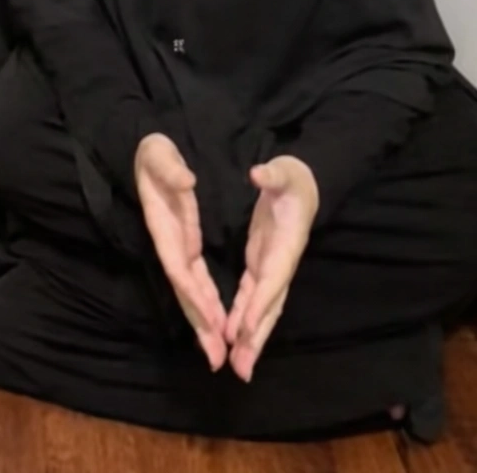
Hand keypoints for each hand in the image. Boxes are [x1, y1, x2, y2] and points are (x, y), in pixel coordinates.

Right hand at [134, 134, 226, 370]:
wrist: (145, 151)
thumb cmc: (152, 152)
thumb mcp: (159, 152)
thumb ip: (170, 168)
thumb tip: (187, 182)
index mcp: (165, 225)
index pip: (178, 265)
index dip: (192, 292)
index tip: (208, 319)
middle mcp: (170, 243)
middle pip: (184, 290)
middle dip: (199, 323)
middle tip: (216, 358)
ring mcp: (177, 246)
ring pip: (191, 291)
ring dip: (204, 321)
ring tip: (219, 354)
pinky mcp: (185, 243)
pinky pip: (197, 279)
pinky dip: (206, 302)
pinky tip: (217, 322)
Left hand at [226, 155, 318, 382]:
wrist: (306, 184)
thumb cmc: (293, 177)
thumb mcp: (284, 170)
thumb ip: (272, 173)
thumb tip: (259, 173)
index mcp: (285, 243)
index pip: (272, 277)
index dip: (260, 303)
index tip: (246, 330)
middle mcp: (280, 264)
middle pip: (269, 307)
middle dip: (256, 338)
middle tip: (242, 369)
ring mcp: (271, 268)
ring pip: (261, 310)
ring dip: (250, 338)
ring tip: (239, 367)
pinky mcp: (261, 265)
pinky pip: (252, 298)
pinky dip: (244, 319)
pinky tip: (233, 338)